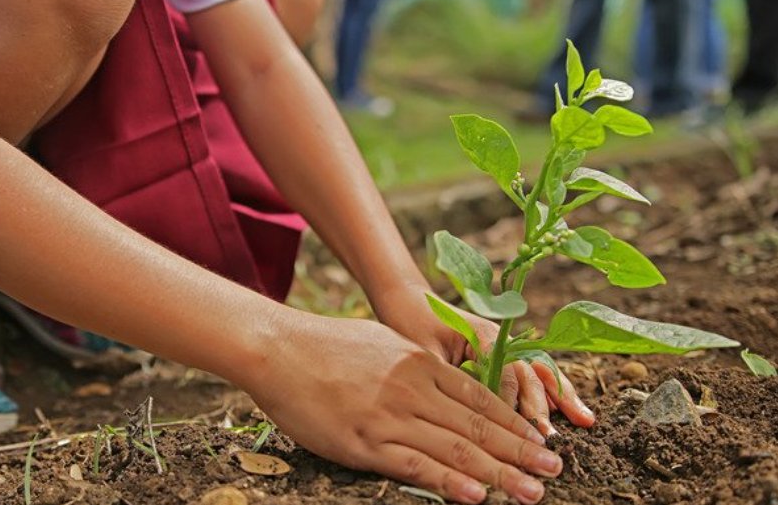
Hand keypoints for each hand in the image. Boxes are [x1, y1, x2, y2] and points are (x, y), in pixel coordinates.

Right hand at [245, 315, 563, 504]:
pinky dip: (449, 483)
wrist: (278, 348)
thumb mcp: (383, 343)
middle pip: (478, 427)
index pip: (480, 399)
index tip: (541, 441)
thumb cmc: (326, 345)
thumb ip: (417, 366)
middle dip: (520, 451)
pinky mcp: (363, 442)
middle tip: (553, 470)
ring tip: (531, 491)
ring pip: (455, 450)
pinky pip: (415, 466)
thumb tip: (445, 383)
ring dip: (500, 474)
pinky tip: (476, 495)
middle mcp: (413, 389)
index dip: (515, 423)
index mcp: (420, 363)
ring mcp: (389, 416)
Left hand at [370, 283, 595, 436]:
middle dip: (541, 407)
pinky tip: (572, 410)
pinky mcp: (503, 354)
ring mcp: (505, 346)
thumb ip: (448, 377)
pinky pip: (532, 373)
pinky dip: (552, 391)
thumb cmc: (411, 325)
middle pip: (528, 374)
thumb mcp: (424, 353)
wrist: (408, 301)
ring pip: (539, 373)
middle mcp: (501, 339)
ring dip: (561, 397)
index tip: (515, 433)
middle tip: (550, 438)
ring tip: (585, 420)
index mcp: (483, 335)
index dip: (511, 405)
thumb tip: (466, 412)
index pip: (505, 374)